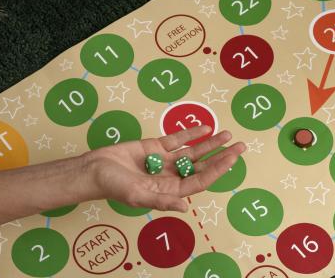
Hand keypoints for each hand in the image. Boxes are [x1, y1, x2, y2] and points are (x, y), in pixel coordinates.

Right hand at [86, 126, 244, 212]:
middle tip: (240, 146)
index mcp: (169, 191)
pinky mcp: (155, 147)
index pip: (200, 180)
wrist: (94, 169)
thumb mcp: (137, 195)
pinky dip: (191, 133)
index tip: (232, 158)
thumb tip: (185, 207)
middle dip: (221, 156)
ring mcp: (164, 161)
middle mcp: (171, 176)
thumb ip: (161, 200)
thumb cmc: (114, 185)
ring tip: (228, 134)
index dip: (217, 169)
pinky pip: (178, 140)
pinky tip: (205, 128)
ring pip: (193, 151)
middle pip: (202, 165)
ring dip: (210, 144)